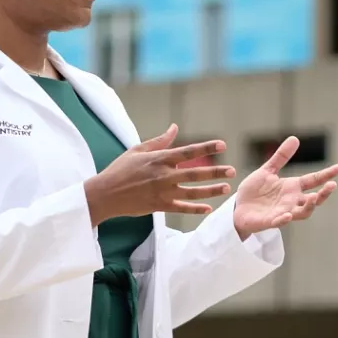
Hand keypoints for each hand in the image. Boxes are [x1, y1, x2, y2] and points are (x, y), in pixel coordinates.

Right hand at [84, 125, 234, 224]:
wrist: (105, 194)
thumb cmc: (120, 169)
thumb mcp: (137, 150)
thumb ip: (159, 141)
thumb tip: (174, 128)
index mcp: (159, 159)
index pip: (188, 152)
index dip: (206, 148)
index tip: (222, 145)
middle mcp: (163, 175)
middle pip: (195, 173)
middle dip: (216, 172)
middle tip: (232, 170)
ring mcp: (162, 192)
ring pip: (192, 192)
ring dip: (211, 191)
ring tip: (226, 188)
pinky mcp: (159, 206)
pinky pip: (181, 208)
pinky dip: (195, 209)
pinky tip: (208, 208)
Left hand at [232, 137, 337, 238]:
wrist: (238, 209)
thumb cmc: (254, 192)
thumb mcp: (267, 171)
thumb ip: (281, 157)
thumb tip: (295, 138)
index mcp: (292, 187)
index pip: (314, 180)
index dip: (328, 173)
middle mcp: (292, 201)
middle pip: (314, 199)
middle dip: (324, 193)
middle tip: (332, 185)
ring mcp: (283, 212)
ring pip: (303, 213)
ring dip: (309, 206)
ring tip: (314, 198)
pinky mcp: (269, 221)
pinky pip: (280, 222)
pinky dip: (284, 219)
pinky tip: (288, 215)